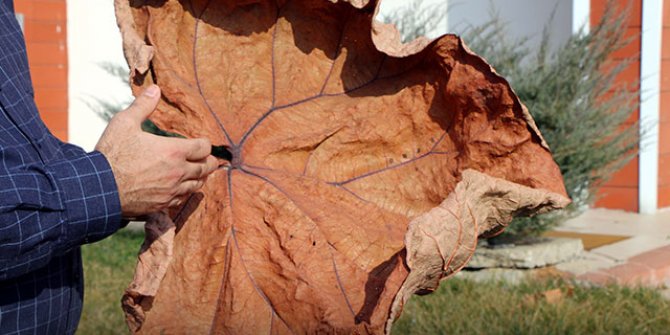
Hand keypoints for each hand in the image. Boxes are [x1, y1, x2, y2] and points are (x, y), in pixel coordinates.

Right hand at [95, 85, 218, 216]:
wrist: (99, 187)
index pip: (204, 147)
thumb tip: (155, 89)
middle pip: (206, 168)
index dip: (205, 144)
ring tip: (198, 173)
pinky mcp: (163, 204)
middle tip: (208, 159)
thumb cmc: (112, 154)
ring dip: (199, 178)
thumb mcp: (125, 123)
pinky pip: (182, 200)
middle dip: (208, 162)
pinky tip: (181, 189)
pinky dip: (185, 193)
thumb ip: (143, 106)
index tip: (201, 143)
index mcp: (174, 151)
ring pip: (196, 185)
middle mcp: (178, 172)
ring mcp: (172, 190)